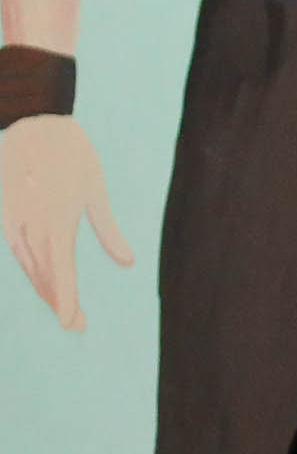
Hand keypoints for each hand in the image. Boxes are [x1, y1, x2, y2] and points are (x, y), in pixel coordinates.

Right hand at [0, 116, 127, 330]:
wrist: (34, 129)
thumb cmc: (73, 158)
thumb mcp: (96, 193)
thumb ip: (108, 231)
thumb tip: (128, 262)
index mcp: (56, 223)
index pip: (60, 274)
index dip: (66, 301)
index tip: (72, 323)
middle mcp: (32, 228)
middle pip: (43, 276)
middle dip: (59, 301)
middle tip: (75, 324)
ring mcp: (15, 223)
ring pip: (29, 266)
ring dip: (45, 289)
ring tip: (64, 308)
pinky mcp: (7, 218)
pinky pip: (20, 251)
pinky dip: (33, 269)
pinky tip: (43, 281)